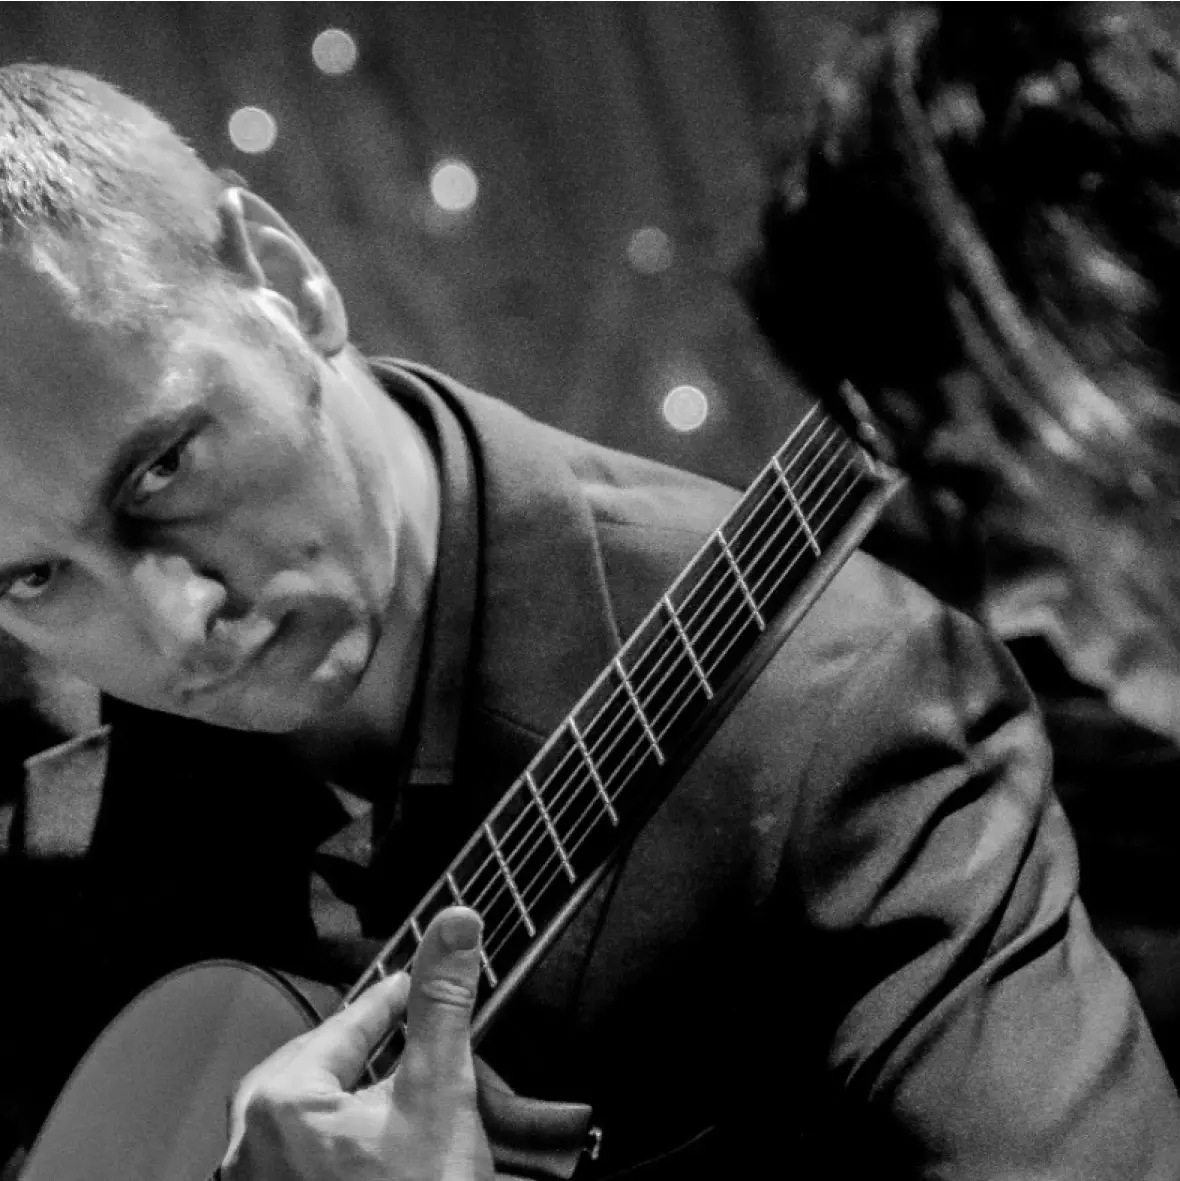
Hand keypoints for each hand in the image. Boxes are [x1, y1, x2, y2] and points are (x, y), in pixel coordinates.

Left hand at [220, 907, 493, 1180]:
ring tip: (406, 1094)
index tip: (426, 975)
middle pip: (327, 1064)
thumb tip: (454, 926)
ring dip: (362, 1096)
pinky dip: (345, 1139)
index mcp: (280, 1102)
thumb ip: (442, 1003)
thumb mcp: (436, 1095)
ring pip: (315, 1112)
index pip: (353, 1020)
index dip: (401, 995)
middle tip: (418, 1035)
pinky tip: (382, 1149)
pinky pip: (306, 1155)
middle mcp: (250, 1145)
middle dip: (376, 1048)